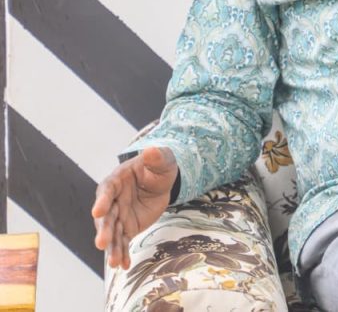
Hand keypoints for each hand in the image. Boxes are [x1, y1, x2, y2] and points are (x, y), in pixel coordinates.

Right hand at [92, 146, 177, 268]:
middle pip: (106, 217)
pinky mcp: (127, 227)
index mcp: (116, 181)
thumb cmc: (158, 167)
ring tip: (113, 262)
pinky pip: (123, 242)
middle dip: (104, 231)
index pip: (106, 191)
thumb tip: (152, 150)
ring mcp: (118, 216)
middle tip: (101, 243)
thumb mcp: (162, 160)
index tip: (97, 212)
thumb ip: (157, 157)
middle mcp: (112, 200)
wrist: (163, 181)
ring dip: (112, 248)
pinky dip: (123, 253)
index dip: (102, 201)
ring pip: (112, 233)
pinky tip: (124, 266)